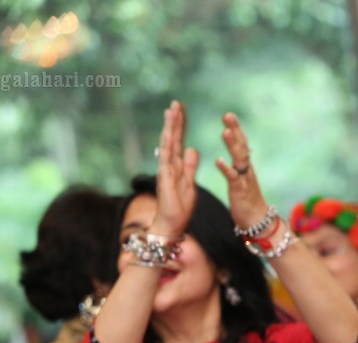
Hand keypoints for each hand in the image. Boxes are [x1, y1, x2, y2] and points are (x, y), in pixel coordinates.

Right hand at [150, 101, 198, 237]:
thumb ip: (190, 166)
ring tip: (171, 111)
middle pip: (172, 138)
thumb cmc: (180, 206)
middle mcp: (170, 165)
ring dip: (169, 128)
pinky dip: (167, 146)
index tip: (182, 110)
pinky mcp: (165, 178)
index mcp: (178, 165)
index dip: (181, 126)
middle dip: (174, 121)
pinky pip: (166, 159)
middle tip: (176, 102)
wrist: (172, 224)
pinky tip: (168, 134)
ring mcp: (166, 170)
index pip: (180, 141)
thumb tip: (192, 148)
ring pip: (168, 144)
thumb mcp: (190, 182)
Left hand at [214, 112, 269, 231]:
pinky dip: (226, 168)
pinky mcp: (240, 191)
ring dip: (232, 144)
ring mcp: (244, 179)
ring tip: (224, 131)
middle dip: (235, 130)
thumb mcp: (244, 180)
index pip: (242, 144)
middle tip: (228, 114)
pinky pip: (233, 178)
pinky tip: (218, 160)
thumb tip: (241, 152)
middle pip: (242, 146)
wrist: (258, 223)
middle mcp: (247, 170)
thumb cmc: (248, 203)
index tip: (229, 115)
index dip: (236, 129)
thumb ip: (241, 165)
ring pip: (240, 158)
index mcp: (245, 167)